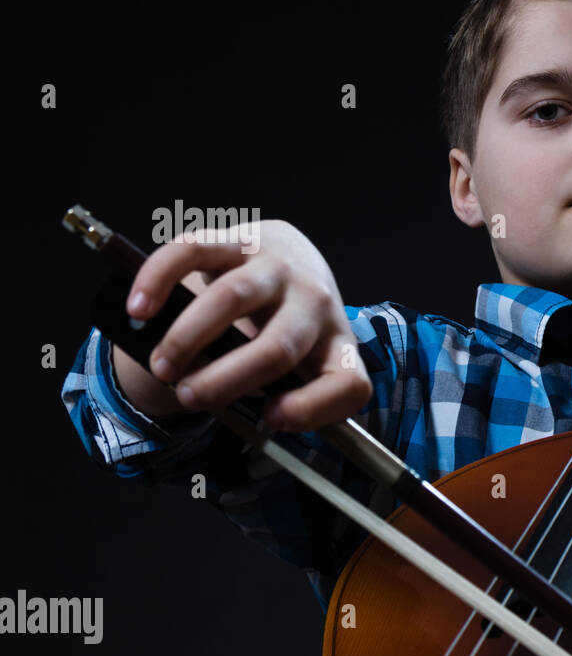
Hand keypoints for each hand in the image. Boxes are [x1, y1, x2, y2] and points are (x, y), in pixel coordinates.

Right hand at [123, 219, 371, 432]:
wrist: (294, 262)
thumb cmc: (289, 330)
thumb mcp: (300, 364)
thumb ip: (280, 392)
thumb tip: (230, 410)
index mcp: (339, 344)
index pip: (349, 382)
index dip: (312, 409)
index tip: (270, 418)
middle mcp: (317, 302)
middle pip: (278, 348)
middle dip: (226, 380)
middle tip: (189, 395)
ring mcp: (281, 266)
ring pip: (234, 298)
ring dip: (188, 338)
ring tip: (163, 366)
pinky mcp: (243, 237)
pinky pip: (195, 250)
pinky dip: (160, 280)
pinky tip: (139, 309)